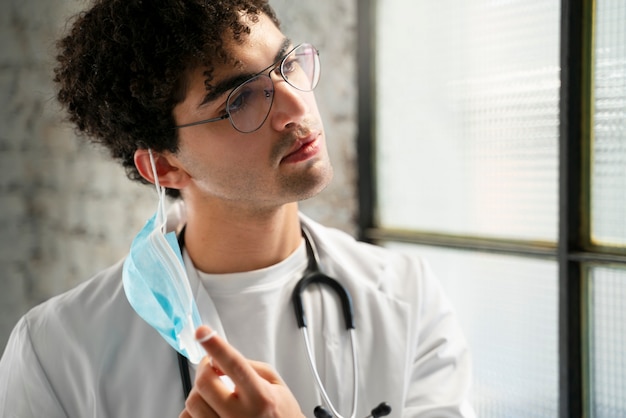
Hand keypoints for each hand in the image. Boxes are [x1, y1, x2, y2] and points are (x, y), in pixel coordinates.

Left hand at [179, 326, 304, 417]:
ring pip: (193, 402)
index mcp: (261, 397)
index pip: (235, 365)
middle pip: (205, 382)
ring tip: (214, 391)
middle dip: (205, 368)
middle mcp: (242, 416)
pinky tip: (208, 407)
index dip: (217, 346)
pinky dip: (193, 410)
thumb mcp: (275, 383)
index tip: (203, 332)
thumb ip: (248, 366)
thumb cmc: (280, 412)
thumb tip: (218, 358)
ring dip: (199, 390)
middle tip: (212, 366)